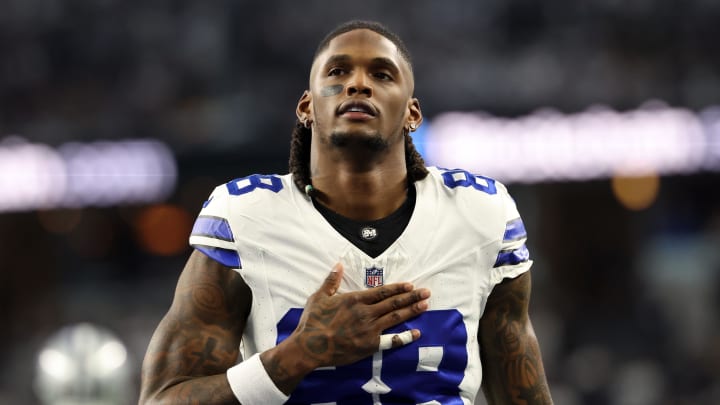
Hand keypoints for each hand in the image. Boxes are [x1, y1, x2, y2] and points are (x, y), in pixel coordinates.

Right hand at [292, 262, 429, 367]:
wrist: (310, 347)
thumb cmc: (313, 321)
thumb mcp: (319, 297)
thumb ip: (331, 280)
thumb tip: (338, 264)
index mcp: (355, 299)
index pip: (382, 291)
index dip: (398, 288)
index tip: (410, 285)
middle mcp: (366, 313)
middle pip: (393, 303)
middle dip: (412, 297)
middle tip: (426, 292)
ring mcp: (369, 330)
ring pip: (395, 318)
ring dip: (411, 311)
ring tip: (425, 305)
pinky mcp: (370, 345)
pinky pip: (391, 340)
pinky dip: (405, 337)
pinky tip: (416, 333)